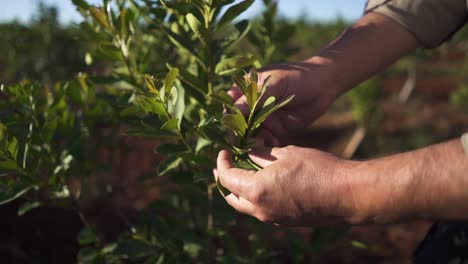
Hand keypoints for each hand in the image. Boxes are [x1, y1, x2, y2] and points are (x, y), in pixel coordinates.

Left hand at [214, 145, 358, 225]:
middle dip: (224, 180)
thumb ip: (262, 155)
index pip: (226, 178)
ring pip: (246, 206)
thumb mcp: (286, 154)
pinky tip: (263, 182)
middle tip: (225, 165)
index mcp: (257, 190)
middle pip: (231, 197)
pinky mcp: (285, 221)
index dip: (222, 162)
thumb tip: (249, 152)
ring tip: (243, 172)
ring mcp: (273, 218)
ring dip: (240, 190)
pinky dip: (255, 196)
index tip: (225, 151)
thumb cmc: (317, 169)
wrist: (346, 194)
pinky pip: (262, 209)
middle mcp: (261, 209)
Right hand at [229, 58, 337, 145]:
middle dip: (241, 133)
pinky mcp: (276, 129)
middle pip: (239, 123)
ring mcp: (264, 118)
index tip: (234, 127)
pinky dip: (267, 145)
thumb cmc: (298, 76)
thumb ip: (256, 98)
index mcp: (248, 89)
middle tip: (246, 142)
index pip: (232, 105)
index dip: (231, 117)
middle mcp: (253, 105)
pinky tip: (272, 146)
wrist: (325, 84)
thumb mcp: (276, 83)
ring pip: (251, 134)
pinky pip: (266, 140)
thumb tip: (234, 110)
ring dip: (253, 141)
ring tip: (261, 144)